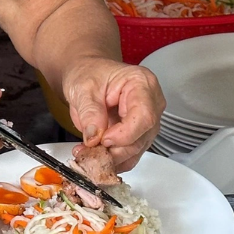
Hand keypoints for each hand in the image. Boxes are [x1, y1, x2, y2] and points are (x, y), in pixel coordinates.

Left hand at [63, 57, 163, 171]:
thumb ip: (89, 112)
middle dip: (114, 149)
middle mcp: (151, 103)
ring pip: (136, 150)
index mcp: (142, 83)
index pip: (144, 116)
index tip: (103, 140)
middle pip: (142, 136)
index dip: (125, 134)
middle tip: (88, 150)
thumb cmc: (89, 73)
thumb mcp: (83, 88)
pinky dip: (111, 160)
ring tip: (86, 152)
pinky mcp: (138, 135)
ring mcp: (146, 121)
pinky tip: (94, 154)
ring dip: (110, 157)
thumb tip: (94, 136)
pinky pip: (129, 155)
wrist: (86, 76)